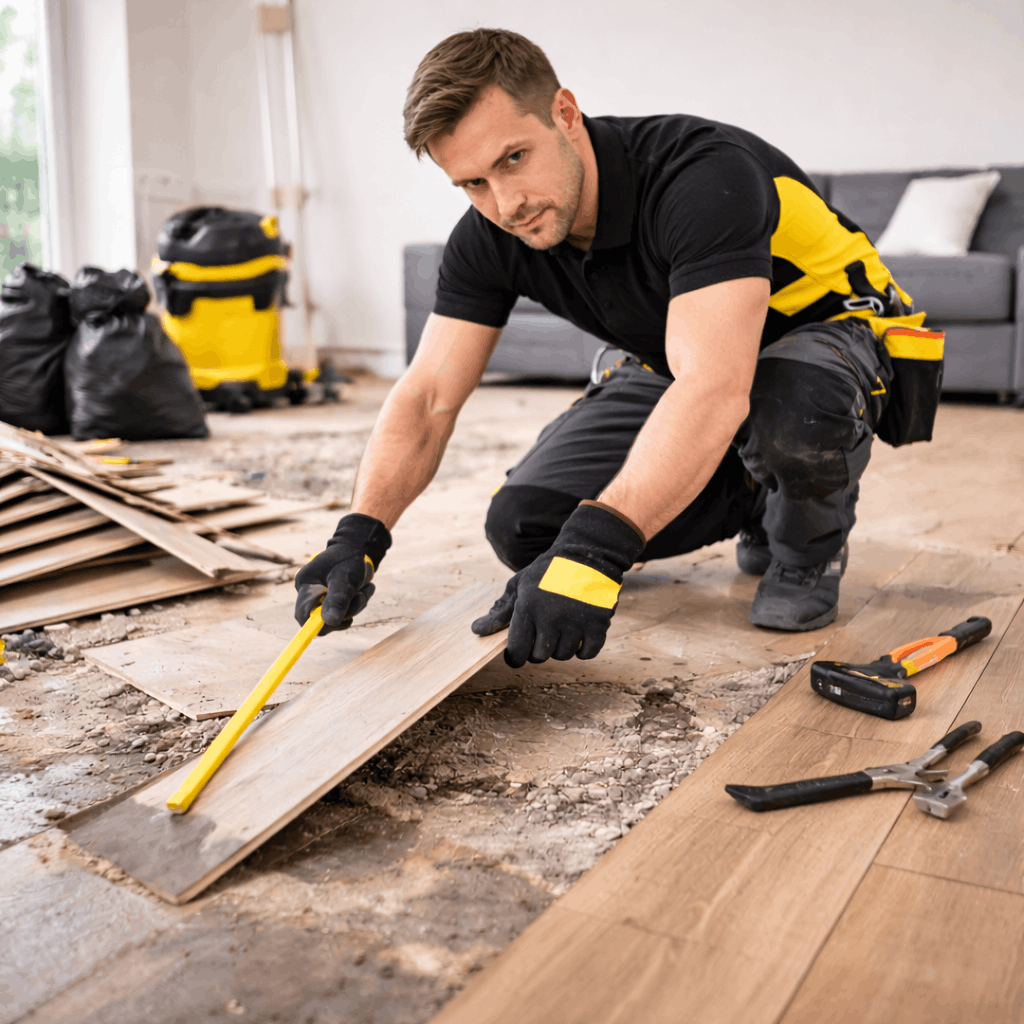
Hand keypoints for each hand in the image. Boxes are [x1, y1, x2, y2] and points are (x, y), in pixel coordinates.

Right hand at [294, 513, 391, 633]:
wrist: (358, 548)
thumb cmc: (348, 560)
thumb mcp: (345, 579)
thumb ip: (337, 600)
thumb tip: (329, 622)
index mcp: (305, 585)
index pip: (303, 614)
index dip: (316, 623)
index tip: (336, 622)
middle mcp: (311, 593)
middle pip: (322, 619)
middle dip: (345, 611)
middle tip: (360, 597)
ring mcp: (323, 598)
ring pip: (338, 617)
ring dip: (356, 606)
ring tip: (365, 589)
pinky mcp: (334, 600)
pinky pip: (346, 612)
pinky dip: (357, 604)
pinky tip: (364, 590)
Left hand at [471, 502, 644, 666]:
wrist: (586, 554)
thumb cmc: (547, 571)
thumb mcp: (519, 585)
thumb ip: (500, 611)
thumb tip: (476, 631)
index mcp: (528, 607)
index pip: (518, 650)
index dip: (515, 657)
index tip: (517, 654)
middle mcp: (551, 618)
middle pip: (540, 656)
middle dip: (538, 650)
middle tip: (542, 634)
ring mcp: (576, 622)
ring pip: (563, 655)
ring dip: (560, 648)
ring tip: (560, 630)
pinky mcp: (598, 625)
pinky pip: (587, 653)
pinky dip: (583, 649)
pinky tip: (578, 635)